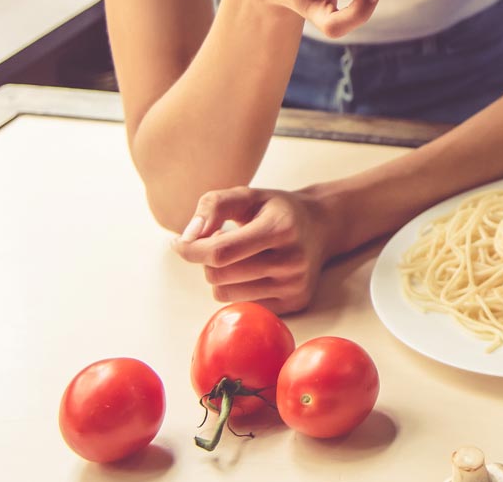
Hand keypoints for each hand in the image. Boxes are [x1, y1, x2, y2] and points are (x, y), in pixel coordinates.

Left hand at [172, 186, 345, 313]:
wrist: (323, 225)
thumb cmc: (276, 210)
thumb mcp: (247, 195)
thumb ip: (213, 206)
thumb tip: (186, 239)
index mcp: (281, 228)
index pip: (220, 252)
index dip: (191, 250)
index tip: (179, 243)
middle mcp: (292, 259)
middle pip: (218, 276)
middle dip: (208, 260)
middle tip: (224, 242)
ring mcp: (295, 285)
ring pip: (225, 295)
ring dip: (221, 276)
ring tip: (240, 256)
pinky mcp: (296, 303)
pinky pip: (243, 306)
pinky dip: (237, 290)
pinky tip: (252, 272)